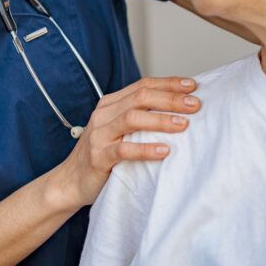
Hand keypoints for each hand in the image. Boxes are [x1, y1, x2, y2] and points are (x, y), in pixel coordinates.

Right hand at [53, 76, 200, 208]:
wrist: (70, 181)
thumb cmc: (103, 155)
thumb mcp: (119, 130)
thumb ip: (140, 117)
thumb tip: (179, 109)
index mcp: (110, 103)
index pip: (143, 85)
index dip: (169, 84)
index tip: (193, 85)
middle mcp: (104, 114)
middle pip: (140, 98)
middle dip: (170, 99)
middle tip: (195, 104)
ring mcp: (99, 135)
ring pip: (132, 118)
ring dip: (160, 120)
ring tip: (183, 124)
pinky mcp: (98, 157)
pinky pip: (123, 150)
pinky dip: (145, 149)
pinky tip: (164, 151)